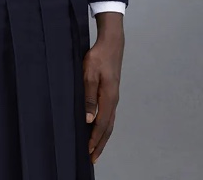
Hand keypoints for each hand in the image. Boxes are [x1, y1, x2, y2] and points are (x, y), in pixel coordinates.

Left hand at [83, 15, 124, 164]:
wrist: (111, 43)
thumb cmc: (99, 57)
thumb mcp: (89, 74)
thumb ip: (89, 96)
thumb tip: (88, 119)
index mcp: (108, 98)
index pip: (102, 124)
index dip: (95, 139)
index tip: (89, 152)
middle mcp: (113, 100)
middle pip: (108, 128)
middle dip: (100, 144)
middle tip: (93, 159)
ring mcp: (114, 97)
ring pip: (109, 122)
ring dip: (102, 137)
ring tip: (96, 149)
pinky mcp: (111, 93)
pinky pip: (109, 115)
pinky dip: (105, 127)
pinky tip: (99, 128)